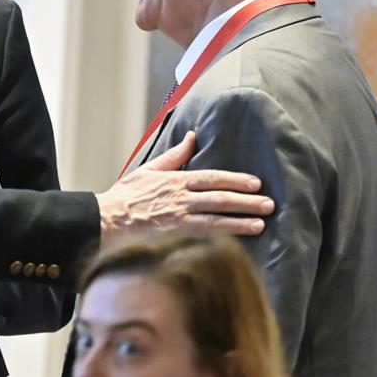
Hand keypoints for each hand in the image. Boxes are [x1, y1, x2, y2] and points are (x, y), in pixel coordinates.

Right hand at [96, 131, 273, 243]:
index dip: (235, 179)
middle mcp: (180, 198)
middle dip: (246, 200)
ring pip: (216, 217)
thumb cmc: (126, 195)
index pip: (212, 178)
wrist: (107, 218)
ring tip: (261, 223)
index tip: (255, 183)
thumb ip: (174, 155)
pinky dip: (222, 236)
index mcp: (175, 180)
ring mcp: (178, 217)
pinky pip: (203, 235)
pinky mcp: (174, 235)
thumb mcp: (149, 169)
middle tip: (269, 204)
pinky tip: (238, 240)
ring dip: (241, 220)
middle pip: (219, 197)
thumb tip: (192, 137)